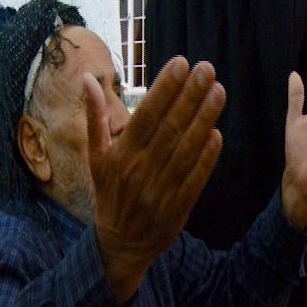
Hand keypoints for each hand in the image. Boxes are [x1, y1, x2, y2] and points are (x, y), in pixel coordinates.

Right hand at [84, 58, 224, 303]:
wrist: (120, 243)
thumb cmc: (109, 194)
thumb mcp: (96, 158)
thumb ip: (94, 118)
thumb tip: (87, 80)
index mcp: (121, 154)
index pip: (146, 115)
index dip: (164, 88)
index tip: (181, 63)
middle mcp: (140, 169)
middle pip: (170, 127)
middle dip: (190, 95)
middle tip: (207, 69)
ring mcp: (160, 189)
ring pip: (186, 149)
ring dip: (204, 119)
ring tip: (219, 91)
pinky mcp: (178, 207)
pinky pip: (195, 179)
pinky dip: (207, 158)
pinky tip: (217, 135)